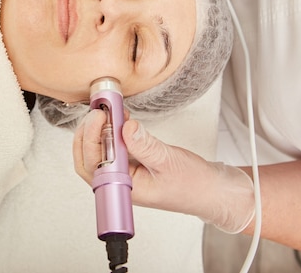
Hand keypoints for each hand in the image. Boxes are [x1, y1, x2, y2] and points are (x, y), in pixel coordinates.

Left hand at [73, 110, 254, 232]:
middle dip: (87, 133)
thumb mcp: (168, 161)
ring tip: (107, 110)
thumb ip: (145, 145)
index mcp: (126, 188)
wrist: (212, 190)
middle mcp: (121, 183)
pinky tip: (118, 117)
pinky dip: (112, 131)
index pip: (94, 165)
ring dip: (98, 131)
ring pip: (99, 153)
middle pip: (87, 160)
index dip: (92, 138)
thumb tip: (125, 127)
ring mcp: (125, 174)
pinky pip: (114, 148)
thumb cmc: (194, 184)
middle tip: (98, 110)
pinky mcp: (133, 164)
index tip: (99, 116)